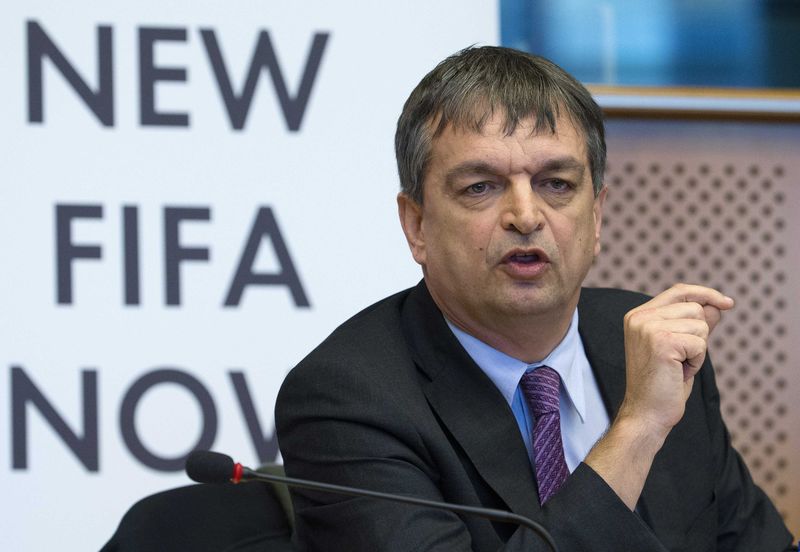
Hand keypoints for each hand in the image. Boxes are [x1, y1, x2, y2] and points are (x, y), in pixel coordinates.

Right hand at [618, 283, 733, 437]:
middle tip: (679, 360)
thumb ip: (695, 324)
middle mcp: (640, 317)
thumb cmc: (663, 384)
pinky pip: (700, 344)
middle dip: (698, 335)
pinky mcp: (662, 342)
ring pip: (700, 325)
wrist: (646, 414)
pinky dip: (697, 361)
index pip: (679, 291)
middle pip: (695, 308)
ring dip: (698, 349)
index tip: (728, 303)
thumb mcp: (681, 348)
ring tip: (678, 367)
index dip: (706, 294)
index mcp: (638, 316)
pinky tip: (679, 373)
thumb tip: (717, 305)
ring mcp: (649, 328)